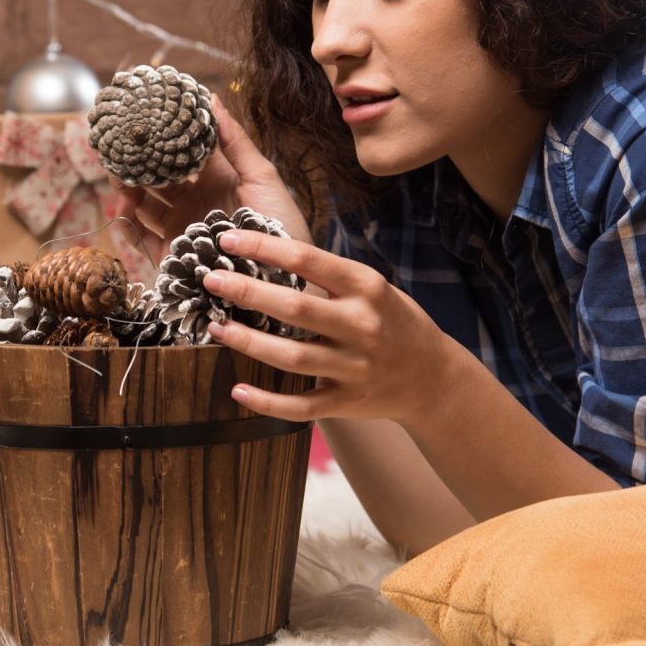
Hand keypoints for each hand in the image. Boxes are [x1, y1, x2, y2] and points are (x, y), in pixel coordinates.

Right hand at [114, 94, 311, 261]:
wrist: (285, 279)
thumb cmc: (281, 225)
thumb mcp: (262, 176)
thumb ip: (235, 140)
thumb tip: (212, 97)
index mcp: (215, 179)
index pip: (181, 154)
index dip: (163, 137)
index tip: (143, 119)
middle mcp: (193, 202)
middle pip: (157, 178)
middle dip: (137, 163)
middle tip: (119, 147)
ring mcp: (181, 228)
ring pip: (144, 205)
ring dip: (127, 190)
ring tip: (117, 176)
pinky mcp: (172, 256)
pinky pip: (142, 239)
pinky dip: (127, 225)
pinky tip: (122, 209)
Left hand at [201, 229, 458, 425]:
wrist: (433, 378)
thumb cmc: (392, 320)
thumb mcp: (372, 287)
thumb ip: (328, 275)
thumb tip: (267, 252)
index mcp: (365, 287)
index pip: (307, 259)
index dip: (263, 247)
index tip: (227, 238)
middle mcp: (360, 326)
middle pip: (295, 308)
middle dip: (247, 291)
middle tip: (211, 280)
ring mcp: (353, 367)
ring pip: (291, 358)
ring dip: (248, 343)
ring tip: (216, 328)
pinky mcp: (345, 402)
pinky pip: (300, 406)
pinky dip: (266, 402)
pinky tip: (237, 390)